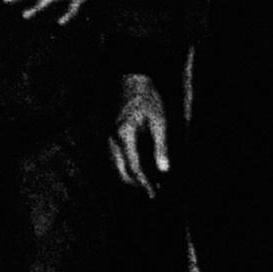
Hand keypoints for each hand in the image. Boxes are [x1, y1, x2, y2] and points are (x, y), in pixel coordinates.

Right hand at [110, 74, 173, 195]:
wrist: (131, 78)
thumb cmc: (148, 96)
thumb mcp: (159, 120)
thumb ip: (161, 146)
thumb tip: (164, 170)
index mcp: (124, 136)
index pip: (133, 168)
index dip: (144, 183)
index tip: (154, 193)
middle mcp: (112, 139)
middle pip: (121, 171)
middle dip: (137, 184)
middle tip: (153, 190)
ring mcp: (108, 136)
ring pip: (116, 166)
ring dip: (131, 176)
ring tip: (149, 181)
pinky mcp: (109, 134)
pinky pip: (115, 157)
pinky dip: (126, 166)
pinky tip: (140, 167)